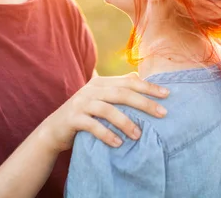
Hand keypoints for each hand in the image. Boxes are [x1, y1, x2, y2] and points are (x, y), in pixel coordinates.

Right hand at [39, 73, 168, 152]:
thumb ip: (116, 88)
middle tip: (162, 113)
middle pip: (121, 93)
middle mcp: (90, 90)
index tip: (167, 94)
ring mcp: (81, 103)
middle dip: (143, 103)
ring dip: (125, 122)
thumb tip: (137, 76)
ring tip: (138, 135)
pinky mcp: (73, 119)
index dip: (148, 87)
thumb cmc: (83, 115)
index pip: (128, 82)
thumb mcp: (99, 98)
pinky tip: (118, 144)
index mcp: (100, 82)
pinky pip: (92, 126)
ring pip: (107, 109)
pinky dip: (106, 134)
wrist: (54, 130)